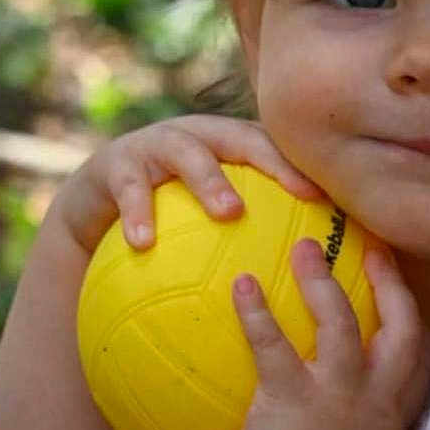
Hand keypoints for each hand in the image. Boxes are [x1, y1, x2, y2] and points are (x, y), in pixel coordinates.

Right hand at [50, 115, 323, 253]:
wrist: (92, 212)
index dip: (309, 167)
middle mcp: (198, 138)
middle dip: (274, 160)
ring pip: (187, 153)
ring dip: (211, 179)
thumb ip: (254, 248)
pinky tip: (145, 244)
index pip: (278, 151)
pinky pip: (130, 188)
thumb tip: (310, 291)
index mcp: (230, 151)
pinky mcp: (115, 163)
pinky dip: (139, 213)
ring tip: (229, 213)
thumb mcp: (208, 234)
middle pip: (243, 139)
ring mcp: (155, 145)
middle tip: (302, 193)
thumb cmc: (168, 230)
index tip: (338, 199)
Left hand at [221, 242, 429, 429]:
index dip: (417, 319)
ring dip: (322, 280)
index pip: (421, 355)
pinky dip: (256, 312)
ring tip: (304, 248)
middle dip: (391, 282)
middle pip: (402, 323)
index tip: (405, 292)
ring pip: (340, 318)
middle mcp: (376, 396)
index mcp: (393, 413)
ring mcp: (338, 393)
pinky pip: (273, 344)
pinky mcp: (294, 397)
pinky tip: (241, 285)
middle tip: (373, 248)